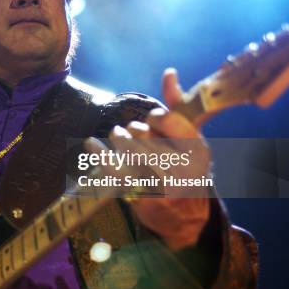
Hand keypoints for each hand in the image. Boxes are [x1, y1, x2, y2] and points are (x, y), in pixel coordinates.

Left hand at [87, 68, 211, 250]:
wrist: (184, 216)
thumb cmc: (183, 167)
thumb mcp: (187, 137)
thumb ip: (177, 105)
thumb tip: (169, 72)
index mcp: (198, 150)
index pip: (167, 120)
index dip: (154, 119)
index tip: (151, 122)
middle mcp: (184, 169)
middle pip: (144, 135)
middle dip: (133, 131)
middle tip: (128, 132)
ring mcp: (162, 186)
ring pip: (128, 150)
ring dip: (118, 139)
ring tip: (116, 136)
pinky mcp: (141, 198)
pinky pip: (114, 170)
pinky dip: (99, 155)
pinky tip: (90, 144)